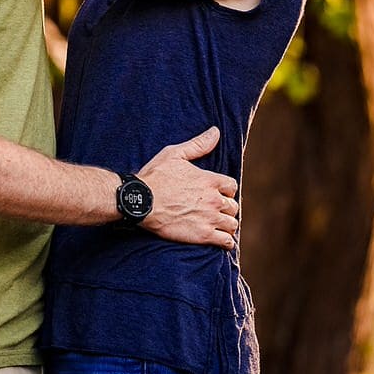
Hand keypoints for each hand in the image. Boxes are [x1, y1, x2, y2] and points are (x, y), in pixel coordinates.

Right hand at [135, 127, 239, 248]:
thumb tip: (216, 132)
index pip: (232, 186)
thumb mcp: (174, 154)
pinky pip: (226, 241)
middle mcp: (214, 199)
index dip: (225, 190)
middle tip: (213, 210)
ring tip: (216, 225)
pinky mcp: (203, 235)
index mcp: (210, 180)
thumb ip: (198, 144)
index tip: (216, 193)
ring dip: (226, 225)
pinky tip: (219, 239)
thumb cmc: (155, 176)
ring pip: (232, 224)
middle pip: (233, 206)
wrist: (140, 201)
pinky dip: (225, 241)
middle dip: (225, 208)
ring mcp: (210, 218)